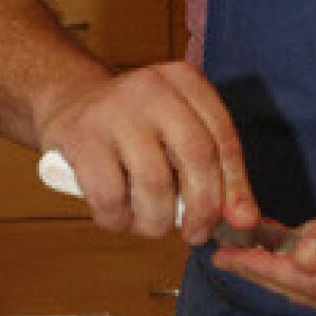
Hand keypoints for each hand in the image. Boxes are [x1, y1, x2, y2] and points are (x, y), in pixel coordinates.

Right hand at [39, 60, 257, 243]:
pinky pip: (110, 197)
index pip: (224, 137)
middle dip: (203, 208)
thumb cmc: (136, 127)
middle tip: (196, 234)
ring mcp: (113, 111)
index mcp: (185, 81)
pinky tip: (121, 217)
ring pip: (154, 183)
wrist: (70, 102)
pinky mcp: (79, 137)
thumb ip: (215, 170)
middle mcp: (152, 88)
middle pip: (196, 157)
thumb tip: (245, 221)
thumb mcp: (178, 130)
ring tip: (153, 225)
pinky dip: (120, 221)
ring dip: (158, 221)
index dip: (236, 187)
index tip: (238, 220)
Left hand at [213, 153, 315, 315]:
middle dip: (266, 275)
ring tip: (247, 254)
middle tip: (228, 254)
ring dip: (283, 279)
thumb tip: (302, 259)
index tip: (231, 255)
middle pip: (313, 297)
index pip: (315, 282)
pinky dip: (307, 280)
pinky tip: (285, 259)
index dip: (267, 271)